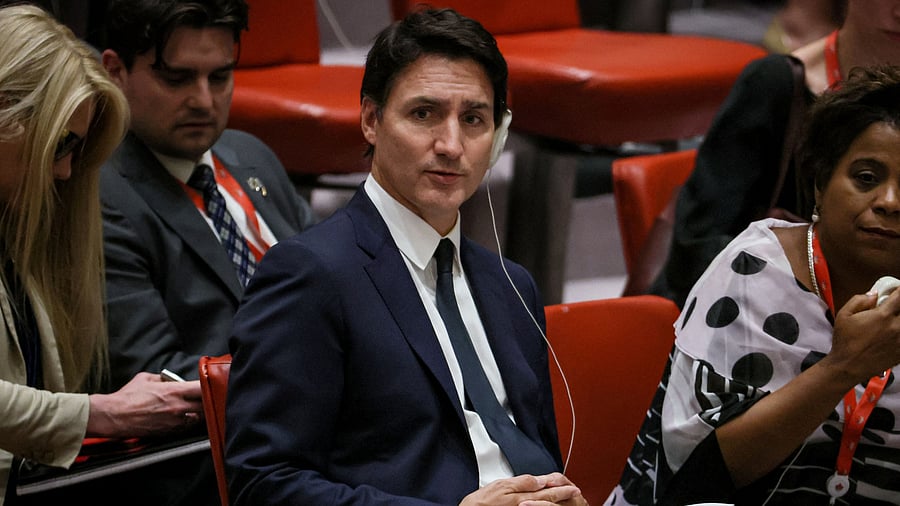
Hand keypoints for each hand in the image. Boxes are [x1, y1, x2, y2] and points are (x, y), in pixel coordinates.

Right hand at [86, 372, 203, 437]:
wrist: (114, 417)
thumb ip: (163, 378)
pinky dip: (188, 422)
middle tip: (206, 396)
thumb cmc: (127, 397)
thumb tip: (171, 379)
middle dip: (208, 399)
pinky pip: (186, 427)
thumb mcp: (146, 378)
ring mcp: (174, 422)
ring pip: (199, 418)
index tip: (211, 383)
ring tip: (195, 407)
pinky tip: (184, 417)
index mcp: (174, 391)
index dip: (210, 384)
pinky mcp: (169, 432)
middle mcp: (178, 407)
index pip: (202, 387)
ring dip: (200, 412)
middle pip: (206, 404)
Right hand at [459, 473, 585, 505]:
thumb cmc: (480, 503)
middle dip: (564, 496)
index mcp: (523, 497)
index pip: (547, 490)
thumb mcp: (500, 485)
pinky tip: (548, 504)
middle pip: (549, 500)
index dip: (561, 488)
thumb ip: (522, 482)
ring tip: (567, 499)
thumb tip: (538, 479)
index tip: (572, 487)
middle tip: (575, 493)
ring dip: (556, 503)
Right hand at [826, 288, 899, 384]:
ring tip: (892, 321)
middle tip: (894, 308)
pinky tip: (892, 334)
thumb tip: (873, 294)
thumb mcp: (844, 315)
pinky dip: (899, 334)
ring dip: (899, 320)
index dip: (899, 290)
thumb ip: (859, 300)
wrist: (849, 366)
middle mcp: (896, 327)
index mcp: (883, 316)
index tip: (896, 292)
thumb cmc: (845, 342)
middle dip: (899, 307)